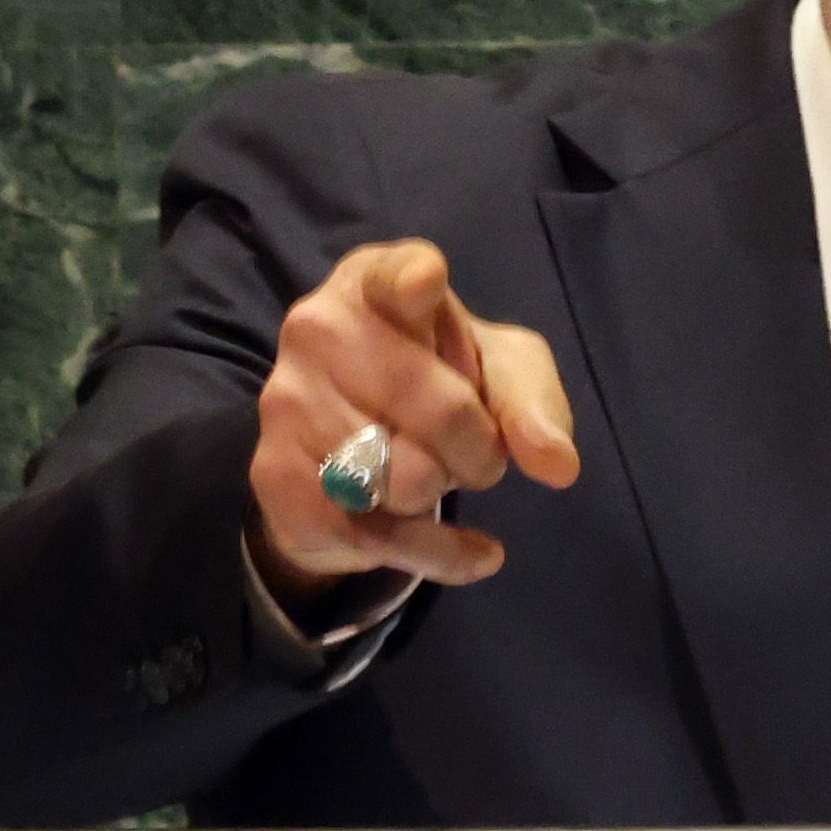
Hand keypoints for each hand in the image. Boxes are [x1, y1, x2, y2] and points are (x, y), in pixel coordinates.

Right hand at [247, 240, 580, 597]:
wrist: (354, 450)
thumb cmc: (438, 378)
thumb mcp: (501, 371)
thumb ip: (532, 401)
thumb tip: (555, 463)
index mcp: (374, 283)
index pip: (395, 277)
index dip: (415, 281)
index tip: (427, 281)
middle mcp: (317, 328)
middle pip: (442, 411)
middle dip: (481, 450)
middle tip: (477, 451)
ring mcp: (286, 400)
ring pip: (405, 479)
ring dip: (442, 492)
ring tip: (432, 470)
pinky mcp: (274, 473)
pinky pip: (377, 535)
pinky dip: (438, 554)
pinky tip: (465, 548)